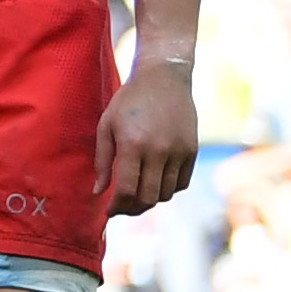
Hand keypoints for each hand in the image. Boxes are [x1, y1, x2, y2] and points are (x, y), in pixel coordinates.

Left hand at [102, 56, 200, 218]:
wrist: (164, 79)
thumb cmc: (128, 102)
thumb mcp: (106, 126)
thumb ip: (102, 161)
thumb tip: (98, 191)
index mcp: (133, 145)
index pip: (127, 190)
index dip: (117, 206)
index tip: (109, 212)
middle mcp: (159, 151)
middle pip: (148, 198)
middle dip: (132, 209)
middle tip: (121, 208)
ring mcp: (179, 152)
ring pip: (166, 194)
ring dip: (150, 200)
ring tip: (136, 195)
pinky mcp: (192, 151)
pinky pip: (181, 183)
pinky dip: (167, 190)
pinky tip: (154, 183)